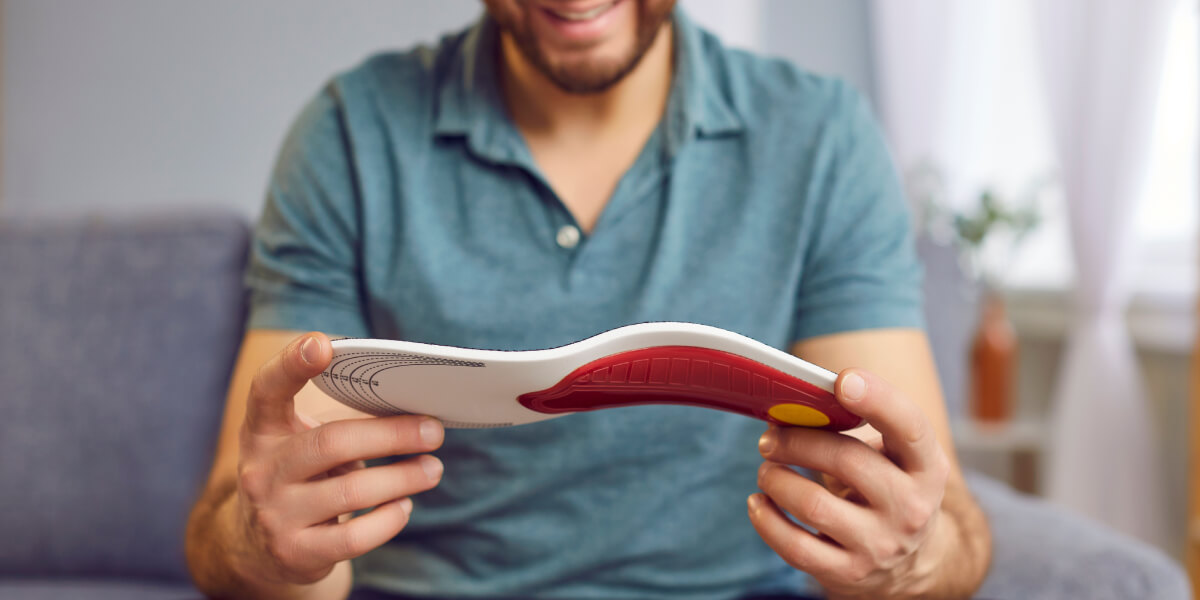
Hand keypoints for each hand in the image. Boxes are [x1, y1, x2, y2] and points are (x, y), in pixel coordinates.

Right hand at [231, 332, 445, 585]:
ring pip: (349, 491)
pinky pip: (353, 536)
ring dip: (403, 478)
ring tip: (432, 469)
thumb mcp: (301, 443)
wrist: (258, 546)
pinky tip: (404, 505)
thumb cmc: (299, 477)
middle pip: (331, 442)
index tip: (324, 344)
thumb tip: (418, 415)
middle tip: (434, 430)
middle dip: (391, 435)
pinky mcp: (294, 551)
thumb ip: (340, 422)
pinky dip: (388, 520)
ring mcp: (273, 513)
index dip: (292, 363)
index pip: (268, 388)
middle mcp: (261, 468)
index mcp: (264, 429)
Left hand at [748, 368, 952, 598]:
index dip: (878, 399)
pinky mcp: (849, 573)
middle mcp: (912, 508)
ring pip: (814, 505)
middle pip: (847, 460)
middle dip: (798, 442)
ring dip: (777, 479)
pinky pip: (796, 547)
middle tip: (769, 437)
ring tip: (767, 470)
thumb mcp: (896, 456)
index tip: (842, 380)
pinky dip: (767, 520)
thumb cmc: (889, 487)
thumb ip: (860, 425)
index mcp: (926, 466)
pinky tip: (759, 502)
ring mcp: (881, 545)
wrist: (912, 561)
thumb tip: (793, 402)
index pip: (910, 427)